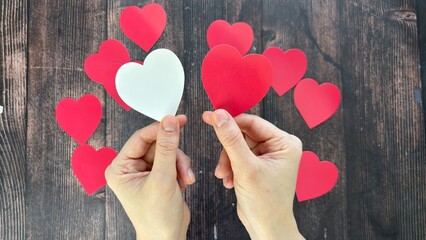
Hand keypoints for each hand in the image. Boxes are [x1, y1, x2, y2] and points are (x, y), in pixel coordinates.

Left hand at [105, 115, 194, 239]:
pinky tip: (183, 183)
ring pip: (168, 152)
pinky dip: (181, 170)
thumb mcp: (163, 179)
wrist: (167, 238)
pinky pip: (173, 161)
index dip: (160, 128)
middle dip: (174, 156)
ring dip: (180, 164)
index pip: (141, 138)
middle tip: (183, 168)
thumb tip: (169, 122)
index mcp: (120, 168)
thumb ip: (167, 148)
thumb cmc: (157, 217)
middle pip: (157, 144)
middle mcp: (130, 167)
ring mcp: (145, 171)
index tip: (178, 120)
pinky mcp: (158, 175)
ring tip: (184, 180)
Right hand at [203, 109, 303, 239]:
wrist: (266, 228)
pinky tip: (230, 181)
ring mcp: (268, 156)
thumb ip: (231, 140)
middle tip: (221, 164)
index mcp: (285, 143)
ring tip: (225, 176)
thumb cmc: (266, 202)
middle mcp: (278, 147)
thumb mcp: (246, 168)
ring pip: (238, 146)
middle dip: (229, 150)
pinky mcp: (258, 165)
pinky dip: (230, 167)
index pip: (253, 122)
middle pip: (244, 134)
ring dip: (228, 161)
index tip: (209, 117)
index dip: (230, 120)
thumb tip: (219, 115)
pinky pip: (238, 156)